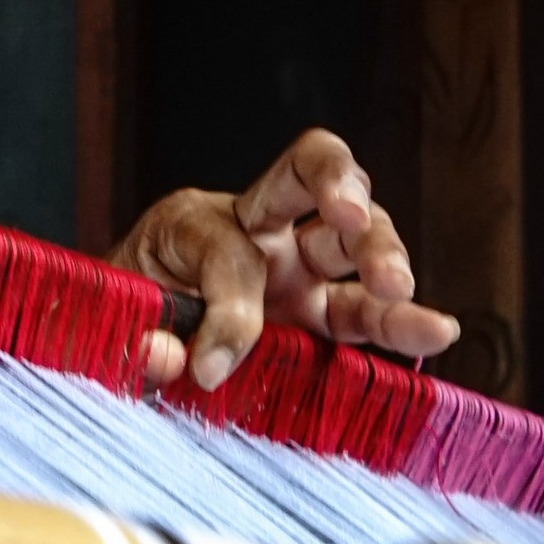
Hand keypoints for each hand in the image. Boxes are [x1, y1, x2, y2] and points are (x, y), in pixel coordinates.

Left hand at [107, 128, 460, 390]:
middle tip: (349, 221)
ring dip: (383, 256)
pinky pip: (366, 312)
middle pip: (310, 173)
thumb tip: (171, 358)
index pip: (229, 251)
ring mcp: (294, 269)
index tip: (209, 369)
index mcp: (192, 221)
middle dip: (338, 188)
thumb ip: (133, 340)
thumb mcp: (106, 326)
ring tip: (398, 288)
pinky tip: (436, 332)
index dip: (227, 313)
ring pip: (356, 238)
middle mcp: (253, 230)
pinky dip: (401, 322)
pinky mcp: (316, 315)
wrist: (112, 341)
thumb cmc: (111, 322)